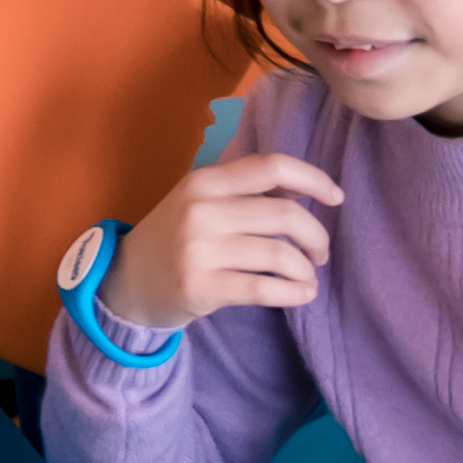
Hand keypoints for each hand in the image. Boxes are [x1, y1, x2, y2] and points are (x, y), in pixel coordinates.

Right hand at [100, 152, 343, 340]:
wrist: (126, 282)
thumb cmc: (174, 239)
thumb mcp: (198, 202)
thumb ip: (242, 192)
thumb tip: (304, 192)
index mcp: (204, 182)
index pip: (270, 167)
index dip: (312, 179)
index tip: (336, 197)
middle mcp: (201, 210)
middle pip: (285, 214)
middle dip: (316, 236)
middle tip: (320, 252)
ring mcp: (199, 250)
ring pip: (280, 255)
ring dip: (306, 270)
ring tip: (307, 277)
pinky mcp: (201, 287)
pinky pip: (265, 289)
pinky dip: (294, 293)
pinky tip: (302, 295)